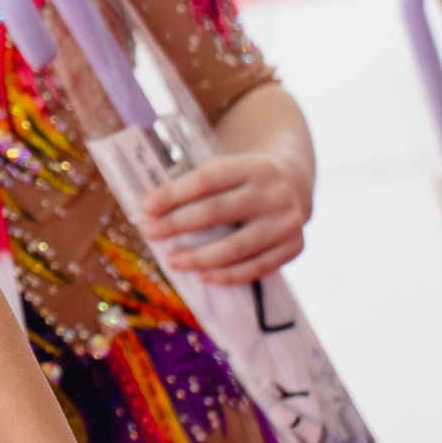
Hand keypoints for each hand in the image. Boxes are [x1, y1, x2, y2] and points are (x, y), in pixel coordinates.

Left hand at [136, 150, 309, 283]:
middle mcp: (273, 193)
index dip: (173, 195)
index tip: (146, 208)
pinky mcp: (295, 247)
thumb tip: (152, 211)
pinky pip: (258, 267)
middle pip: (217, 212)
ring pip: (237, 246)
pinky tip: (205, 276)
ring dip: (200, 257)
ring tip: (172, 261)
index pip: (206, 181)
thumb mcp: (228, 169)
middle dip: (178, 224)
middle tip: (151, 232)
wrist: (295, 183)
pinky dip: (229, 275)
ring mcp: (287, 222)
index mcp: (253, 167)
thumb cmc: (244, 179)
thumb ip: (198, 186)